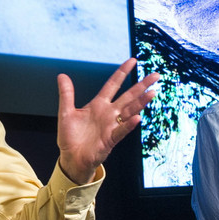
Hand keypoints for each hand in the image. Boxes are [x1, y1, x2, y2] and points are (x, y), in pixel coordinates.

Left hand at [56, 58, 159, 183]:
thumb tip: (62, 75)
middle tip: (156, 75)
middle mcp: (108, 113)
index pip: (113, 85)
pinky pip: (121, 131)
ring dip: (141, 102)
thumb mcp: (66, 112)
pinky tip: (137, 117)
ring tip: (152, 92)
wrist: (71, 158)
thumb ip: (66, 94)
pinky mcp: (110, 140)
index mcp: (98, 105)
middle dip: (142, 85)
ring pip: (130, 111)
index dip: (122, 72)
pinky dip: (129, 124)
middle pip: (128, 96)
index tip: (133, 60)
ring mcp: (111, 126)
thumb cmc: (70, 137)